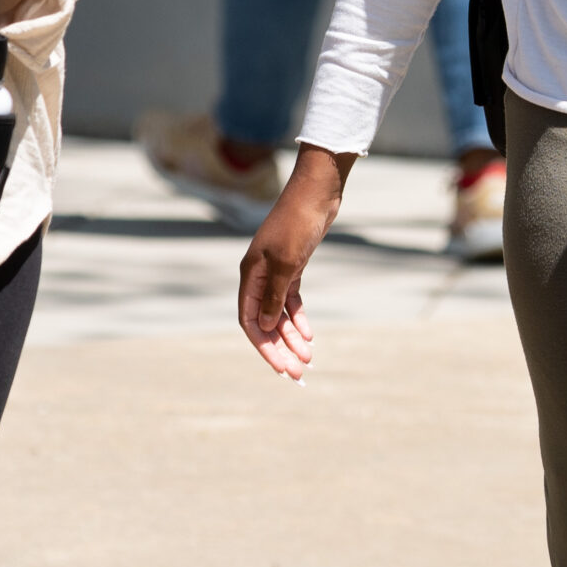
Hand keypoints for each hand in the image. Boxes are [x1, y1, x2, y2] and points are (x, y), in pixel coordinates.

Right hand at [236, 144, 352, 380]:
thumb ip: (276, 297)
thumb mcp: (288, 263)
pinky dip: (299, 317)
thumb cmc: (298, 224)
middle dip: (280, 348)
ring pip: (280, 313)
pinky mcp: (292, 267)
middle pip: (266, 322)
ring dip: (292, 336)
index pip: (250, 321)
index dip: (264, 347)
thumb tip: (267, 327)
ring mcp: (275, 271)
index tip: (281, 368)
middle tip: (298, 373)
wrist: (316, 193)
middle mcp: (258, 276)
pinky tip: (309, 334)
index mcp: (249, 276)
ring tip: (308, 358)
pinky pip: (291, 300)